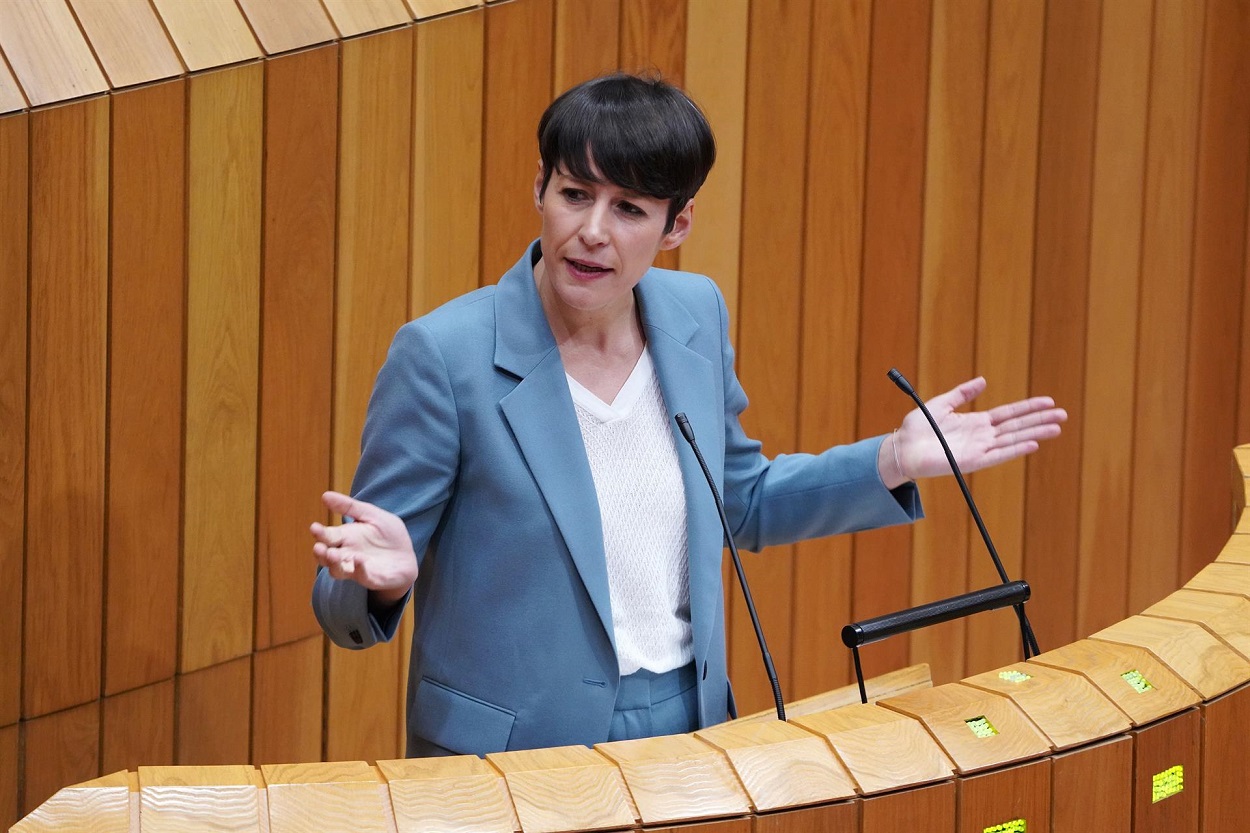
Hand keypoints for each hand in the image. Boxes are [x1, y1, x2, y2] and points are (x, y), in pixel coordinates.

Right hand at [311, 491, 417, 603]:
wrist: (407, 555)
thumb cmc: (387, 534)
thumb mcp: (371, 515)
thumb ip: (349, 507)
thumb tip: (325, 495)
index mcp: (345, 537)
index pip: (327, 536)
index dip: (319, 533)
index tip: (314, 527)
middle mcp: (346, 554)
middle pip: (326, 556)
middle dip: (321, 552)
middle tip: (319, 547)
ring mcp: (357, 568)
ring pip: (337, 570)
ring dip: (334, 564)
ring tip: (333, 555)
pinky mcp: (371, 578)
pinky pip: (362, 577)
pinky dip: (359, 570)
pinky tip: (360, 560)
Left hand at [886, 377, 1065, 484]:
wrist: (901, 448)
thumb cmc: (917, 428)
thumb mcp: (941, 404)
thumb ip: (962, 393)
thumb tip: (983, 380)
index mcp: (975, 422)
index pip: (1009, 414)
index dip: (1028, 407)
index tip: (1049, 401)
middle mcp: (981, 436)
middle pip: (1017, 426)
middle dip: (1040, 420)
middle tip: (1063, 415)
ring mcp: (978, 449)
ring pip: (1013, 440)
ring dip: (1035, 434)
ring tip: (1056, 429)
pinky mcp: (971, 462)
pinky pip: (997, 456)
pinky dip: (1014, 450)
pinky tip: (1031, 444)